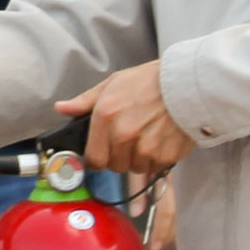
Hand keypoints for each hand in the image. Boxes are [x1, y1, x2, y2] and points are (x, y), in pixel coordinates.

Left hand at [57, 61, 190, 180]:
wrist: (188, 83)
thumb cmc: (150, 81)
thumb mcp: (113, 83)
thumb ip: (85, 101)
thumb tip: (62, 108)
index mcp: (105, 117)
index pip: (93, 159)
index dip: (98, 157)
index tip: (103, 152)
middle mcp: (123, 136)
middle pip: (114, 166)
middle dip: (119, 156)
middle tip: (130, 138)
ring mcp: (145, 148)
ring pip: (135, 168)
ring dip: (139, 158)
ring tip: (148, 136)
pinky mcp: (165, 156)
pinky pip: (155, 168)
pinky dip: (157, 158)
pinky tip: (161, 139)